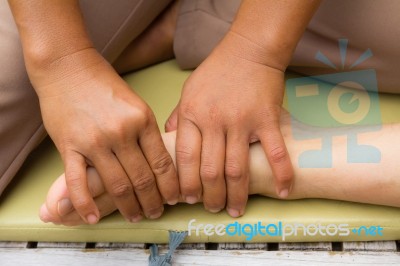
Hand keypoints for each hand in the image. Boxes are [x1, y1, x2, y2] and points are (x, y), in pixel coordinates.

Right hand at [35, 48, 178, 223]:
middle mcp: (121, 132)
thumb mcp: (136, 104)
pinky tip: (93, 218)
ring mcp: (94, 141)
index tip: (174, 199)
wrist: (67, 67)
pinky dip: (85, 205)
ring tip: (134, 217)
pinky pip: (78, 182)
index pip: (162, 163)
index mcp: (142, 120)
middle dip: (152, 202)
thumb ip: (146, 131)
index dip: (170, 186)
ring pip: (116, 185)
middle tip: (155, 213)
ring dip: (128, 207)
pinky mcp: (69, 146)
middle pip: (142, 178)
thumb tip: (159, 162)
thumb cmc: (104, 85)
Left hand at [166, 35, 293, 216]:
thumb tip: (168, 140)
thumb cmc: (216, 72)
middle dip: (211, 197)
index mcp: (193, 115)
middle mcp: (215, 121)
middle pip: (211, 170)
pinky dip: (281, 174)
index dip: (186, 184)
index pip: (186, 159)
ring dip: (237, 195)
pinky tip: (282, 192)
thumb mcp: (188, 92)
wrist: (249, 50)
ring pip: (238, 168)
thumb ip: (178, 118)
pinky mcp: (266, 119)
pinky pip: (275, 152)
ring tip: (235, 210)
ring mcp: (242, 121)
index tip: (188, 199)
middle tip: (213, 210)